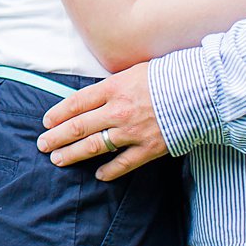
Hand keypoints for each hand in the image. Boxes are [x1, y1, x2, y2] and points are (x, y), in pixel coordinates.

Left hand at [37, 64, 167, 179]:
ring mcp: (133, 132)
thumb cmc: (170, 75)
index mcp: (114, 88)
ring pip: (94, 146)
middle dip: (56, 137)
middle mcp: (118, 111)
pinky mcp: (149, 148)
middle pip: (79, 127)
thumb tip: (94, 97)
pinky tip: (98, 174)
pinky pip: (123, 163)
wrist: (203, 91)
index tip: (46, 122)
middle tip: (43, 145)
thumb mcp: (135, 71)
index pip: (76, 103)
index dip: (58, 114)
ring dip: (73, 154)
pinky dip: (109, 170)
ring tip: (58, 159)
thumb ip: (113, 86)